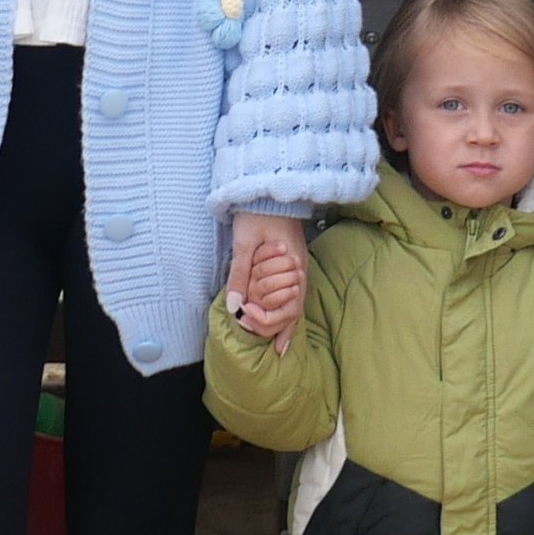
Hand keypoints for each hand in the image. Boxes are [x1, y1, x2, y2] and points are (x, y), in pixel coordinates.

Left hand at [225, 211, 309, 347]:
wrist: (270, 187)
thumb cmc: (256, 213)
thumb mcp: (244, 244)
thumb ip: (239, 275)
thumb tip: (234, 307)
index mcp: (291, 265)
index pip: (288, 305)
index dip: (275, 324)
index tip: (262, 336)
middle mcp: (300, 267)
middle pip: (295, 305)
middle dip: (283, 326)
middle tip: (275, 347)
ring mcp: (299, 261)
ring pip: (296, 297)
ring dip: (286, 317)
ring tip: (280, 340)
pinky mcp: (294, 257)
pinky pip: (293, 286)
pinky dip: (287, 302)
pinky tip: (282, 310)